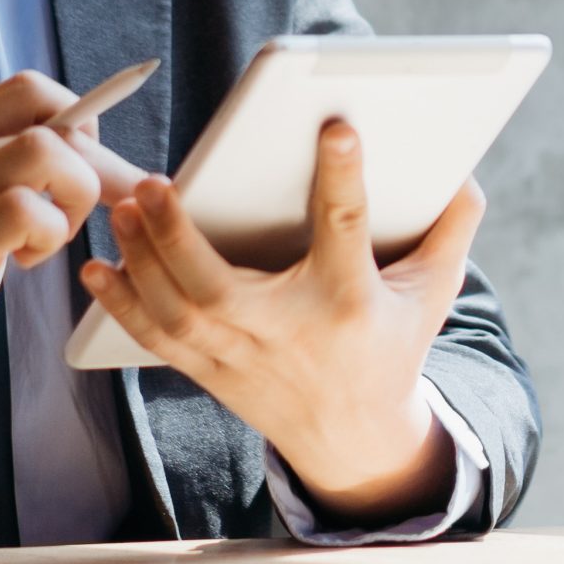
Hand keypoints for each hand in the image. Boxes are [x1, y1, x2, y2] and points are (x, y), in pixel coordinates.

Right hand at [0, 70, 105, 499]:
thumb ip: (7, 174)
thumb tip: (93, 149)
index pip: (29, 89)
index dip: (78, 120)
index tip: (86, 167)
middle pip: (51, 123)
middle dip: (99, 168)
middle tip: (107, 210)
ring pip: (46, 153)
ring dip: (74, 197)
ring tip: (49, 238)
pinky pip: (27, 209)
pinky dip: (50, 233)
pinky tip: (26, 262)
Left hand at [81, 120, 482, 521]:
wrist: (353, 437)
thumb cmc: (392, 344)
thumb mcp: (433, 292)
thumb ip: (451, 230)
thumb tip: (464, 171)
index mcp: (349, 303)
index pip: (346, 231)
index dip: (343, 177)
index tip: (336, 126)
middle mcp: (289, 332)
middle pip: (222, 288)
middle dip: (181, 236)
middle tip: (154, 182)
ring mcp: (242, 357)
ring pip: (178, 312)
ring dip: (143, 260)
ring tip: (123, 207)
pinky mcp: (210, 371)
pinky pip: (157, 338)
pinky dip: (123, 303)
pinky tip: (99, 264)